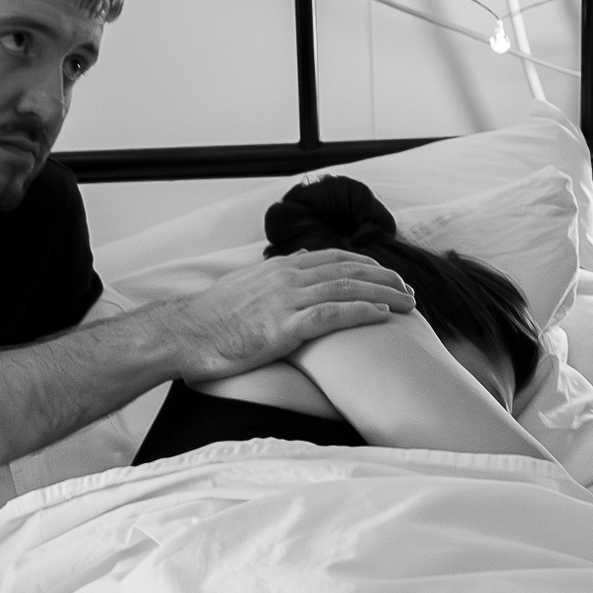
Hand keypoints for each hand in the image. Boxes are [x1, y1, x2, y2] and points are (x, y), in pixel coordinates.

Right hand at [153, 249, 416, 381]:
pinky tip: (382, 315)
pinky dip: (361, 311)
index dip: (367, 265)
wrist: (184, 335)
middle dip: (385, 278)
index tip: (387, 274)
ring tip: (407, 304)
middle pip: (349, 270)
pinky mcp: (284, 326)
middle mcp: (287, 277)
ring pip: (348, 288)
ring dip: (384, 294)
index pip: (334, 257)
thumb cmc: (213, 319)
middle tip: (409, 291)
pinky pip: (332, 314)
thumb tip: (301, 259)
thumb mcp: (246, 285)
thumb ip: (276, 273)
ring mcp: (286, 300)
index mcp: (279, 267)